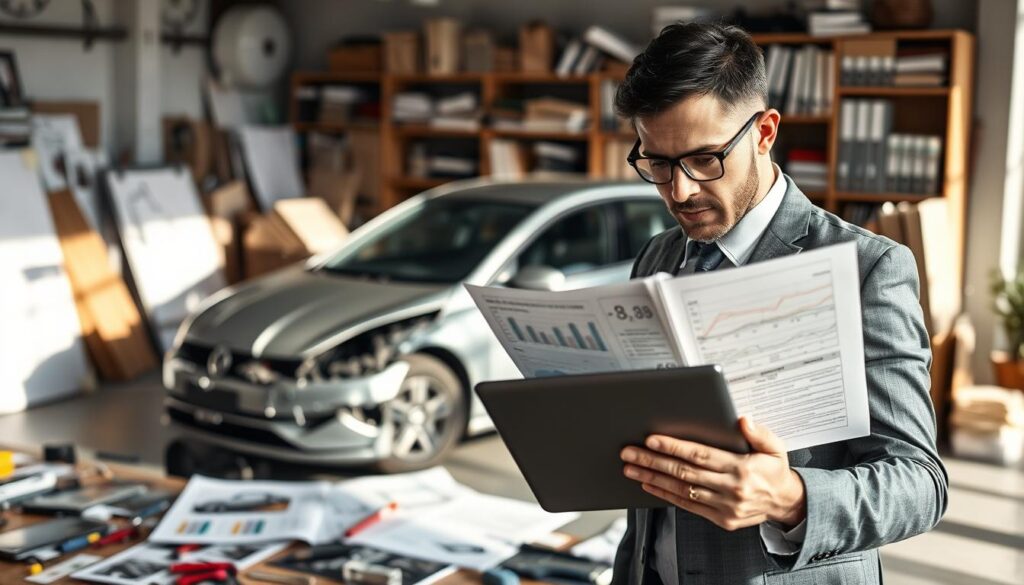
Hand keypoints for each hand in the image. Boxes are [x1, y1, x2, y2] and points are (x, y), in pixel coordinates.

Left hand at [620, 416, 805, 530]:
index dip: (674, 447)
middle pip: (684, 472)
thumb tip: (742, 420)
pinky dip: (666, 495)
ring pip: (682, 490)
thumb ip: (759, 433)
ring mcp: (724, 506)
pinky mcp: (721, 519)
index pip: (700, 455)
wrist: (786, 502)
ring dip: (654, 478)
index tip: (652, 439)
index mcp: (741, 468)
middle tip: (629, 452)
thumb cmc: (774, 470)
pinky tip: (649, 484)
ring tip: (631, 467)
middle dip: (654, 460)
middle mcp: (730, 488)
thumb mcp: (775, 446)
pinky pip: (688, 506)